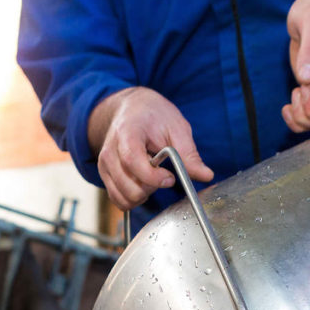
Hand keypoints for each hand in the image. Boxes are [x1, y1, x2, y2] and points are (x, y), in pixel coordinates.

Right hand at [88, 87, 213, 210]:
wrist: (131, 109)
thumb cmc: (154, 115)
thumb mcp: (177, 128)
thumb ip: (189, 154)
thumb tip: (206, 175)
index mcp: (127, 133)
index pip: (132, 161)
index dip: (152, 176)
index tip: (170, 178)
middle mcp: (110, 151)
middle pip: (128, 186)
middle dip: (151, 188)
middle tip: (163, 176)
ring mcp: (104, 165)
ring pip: (123, 197)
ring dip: (142, 195)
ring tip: (152, 179)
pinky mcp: (104, 175)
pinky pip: (117, 199)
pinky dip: (132, 199)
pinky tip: (143, 185)